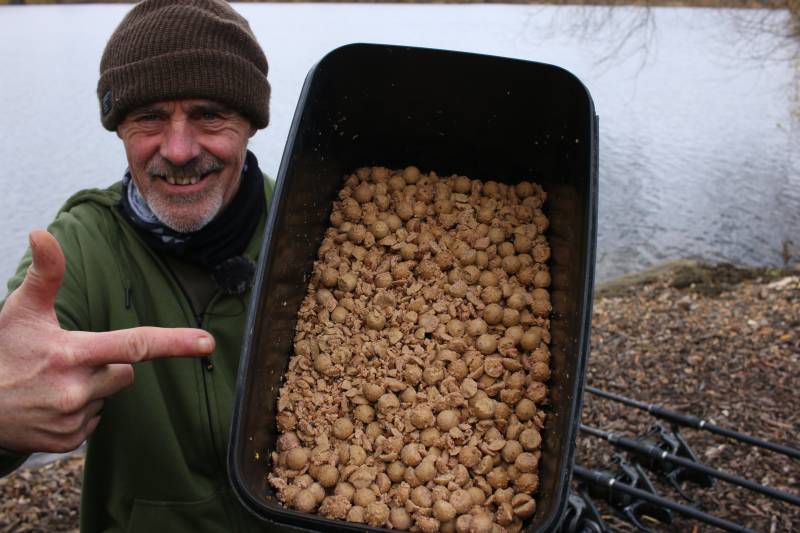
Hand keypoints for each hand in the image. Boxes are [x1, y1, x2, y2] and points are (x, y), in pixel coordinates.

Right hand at [0, 230, 214, 453]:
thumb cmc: (3, 351)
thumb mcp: (21, 310)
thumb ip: (45, 273)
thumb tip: (42, 232)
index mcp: (72, 353)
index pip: (134, 344)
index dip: (175, 342)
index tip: (207, 342)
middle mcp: (76, 389)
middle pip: (126, 371)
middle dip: (108, 364)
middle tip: (68, 362)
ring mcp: (72, 418)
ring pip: (110, 396)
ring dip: (92, 388)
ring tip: (54, 383)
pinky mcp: (67, 441)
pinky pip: (95, 421)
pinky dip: (80, 411)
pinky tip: (52, 403)